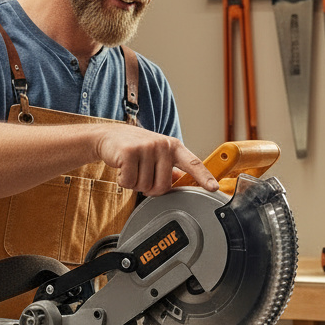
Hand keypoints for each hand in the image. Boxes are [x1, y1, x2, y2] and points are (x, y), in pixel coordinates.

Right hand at [96, 126, 217, 194]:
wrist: (110, 136)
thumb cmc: (137, 147)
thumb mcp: (158, 154)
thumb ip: (171, 169)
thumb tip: (183, 183)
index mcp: (174, 147)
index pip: (193, 163)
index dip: (204, 177)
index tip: (214, 188)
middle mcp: (163, 145)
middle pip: (163, 186)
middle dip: (150, 188)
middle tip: (142, 175)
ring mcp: (147, 147)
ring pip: (145, 186)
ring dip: (135, 184)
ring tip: (132, 168)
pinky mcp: (130, 152)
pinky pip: (130, 182)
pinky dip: (124, 181)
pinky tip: (123, 169)